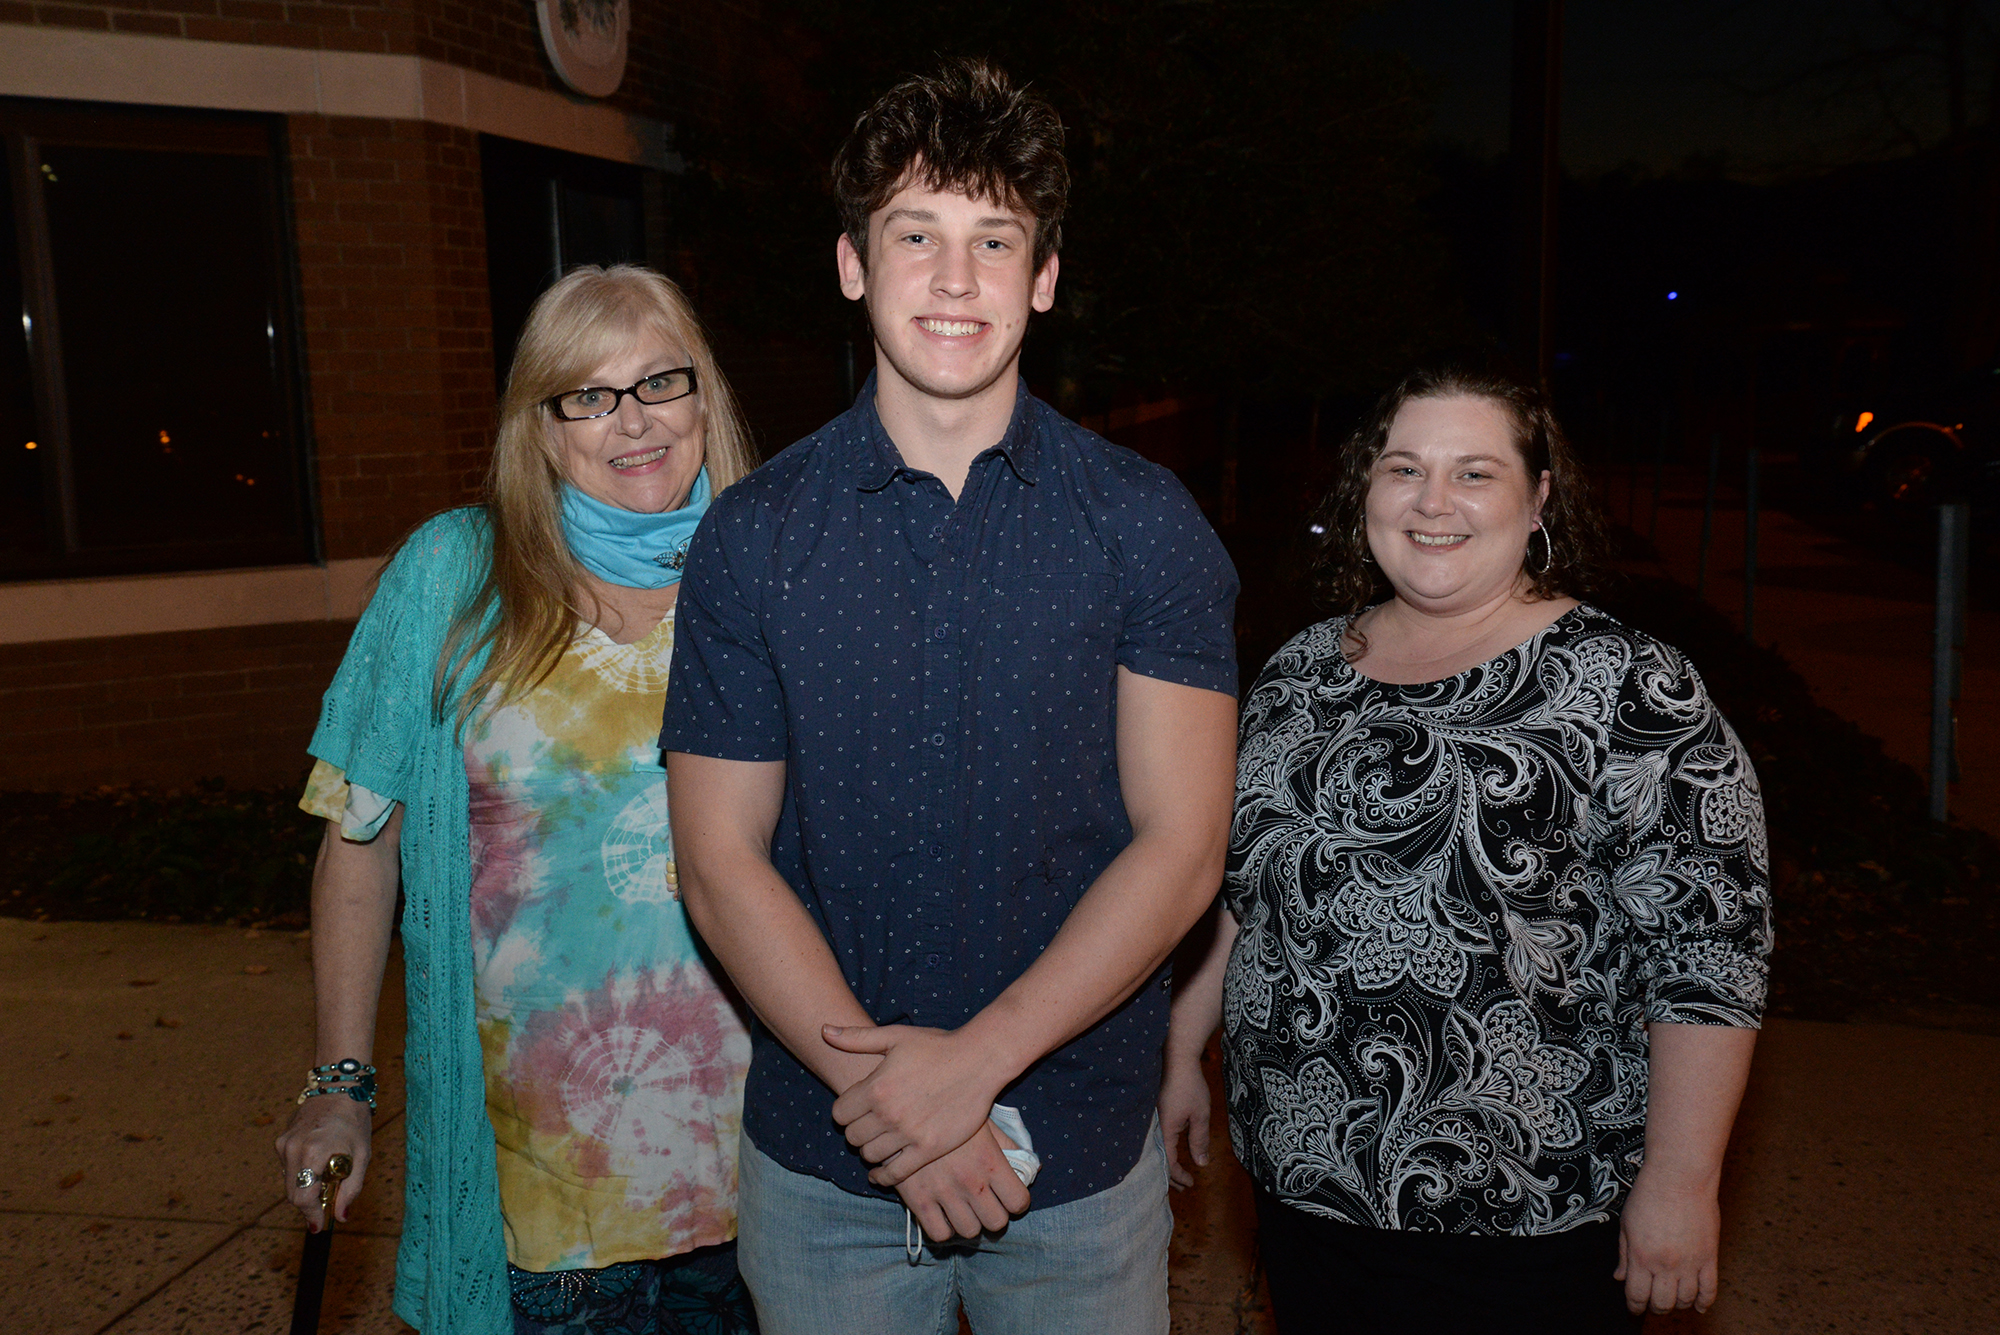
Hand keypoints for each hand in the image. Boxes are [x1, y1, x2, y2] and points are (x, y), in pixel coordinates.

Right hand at [276, 1094, 372, 1227]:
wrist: (339, 1087)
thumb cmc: (355, 1120)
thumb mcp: (362, 1156)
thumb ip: (351, 1189)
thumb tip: (340, 1217)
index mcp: (312, 1153)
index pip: (303, 1198)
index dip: (311, 1215)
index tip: (319, 1227)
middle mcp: (292, 1149)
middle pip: (293, 1193)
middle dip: (309, 1204)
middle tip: (328, 1203)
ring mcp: (284, 1144)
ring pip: (290, 1181)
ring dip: (306, 1187)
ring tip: (329, 1174)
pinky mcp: (282, 1140)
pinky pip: (289, 1167)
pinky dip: (302, 1172)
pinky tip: (320, 1160)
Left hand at [824, 1023, 1004, 1184]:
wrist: (979, 1061)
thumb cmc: (937, 1046)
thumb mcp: (895, 1037)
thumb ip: (856, 1038)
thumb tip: (824, 1031)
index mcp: (876, 1088)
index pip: (839, 1114)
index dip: (844, 1112)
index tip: (854, 1110)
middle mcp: (888, 1114)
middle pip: (852, 1137)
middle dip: (856, 1131)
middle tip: (867, 1126)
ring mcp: (908, 1134)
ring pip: (870, 1155)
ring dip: (870, 1150)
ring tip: (878, 1142)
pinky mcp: (928, 1149)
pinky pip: (895, 1174)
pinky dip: (883, 1175)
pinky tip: (881, 1171)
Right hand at [895, 1124, 1030, 1242]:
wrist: (904, 1109)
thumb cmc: (949, 1113)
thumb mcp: (983, 1121)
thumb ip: (1008, 1144)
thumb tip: (1032, 1165)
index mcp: (991, 1161)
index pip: (1019, 1202)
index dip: (1017, 1202)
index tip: (1009, 1198)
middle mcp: (971, 1181)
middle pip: (996, 1222)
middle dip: (993, 1215)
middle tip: (985, 1205)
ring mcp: (945, 1193)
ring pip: (970, 1231)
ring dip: (969, 1222)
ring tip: (963, 1209)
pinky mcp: (919, 1201)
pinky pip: (939, 1234)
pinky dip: (943, 1229)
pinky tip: (942, 1214)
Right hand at [1158, 1054, 1212, 1189]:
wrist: (1175, 1057)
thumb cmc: (1189, 1085)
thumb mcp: (1201, 1115)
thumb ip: (1199, 1140)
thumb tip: (1201, 1163)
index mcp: (1164, 1131)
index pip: (1169, 1163)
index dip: (1179, 1177)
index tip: (1191, 1184)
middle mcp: (1153, 1127)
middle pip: (1158, 1159)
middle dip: (1171, 1175)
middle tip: (1184, 1185)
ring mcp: (1151, 1119)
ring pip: (1155, 1149)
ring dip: (1166, 1162)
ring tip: (1177, 1171)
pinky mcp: (1152, 1112)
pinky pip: (1155, 1137)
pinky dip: (1163, 1148)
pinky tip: (1170, 1149)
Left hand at [1615, 1164, 1721, 1314]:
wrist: (1680, 1178)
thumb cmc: (1649, 1195)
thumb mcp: (1626, 1223)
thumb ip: (1623, 1254)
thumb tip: (1619, 1277)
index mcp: (1641, 1257)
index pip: (1637, 1295)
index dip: (1635, 1306)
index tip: (1634, 1308)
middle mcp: (1666, 1265)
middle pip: (1662, 1303)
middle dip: (1656, 1308)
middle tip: (1654, 1305)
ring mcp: (1690, 1263)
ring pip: (1685, 1300)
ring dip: (1678, 1305)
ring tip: (1673, 1301)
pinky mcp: (1710, 1257)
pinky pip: (1710, 1290)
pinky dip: (1704, 1303)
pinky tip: (1697, 1306)